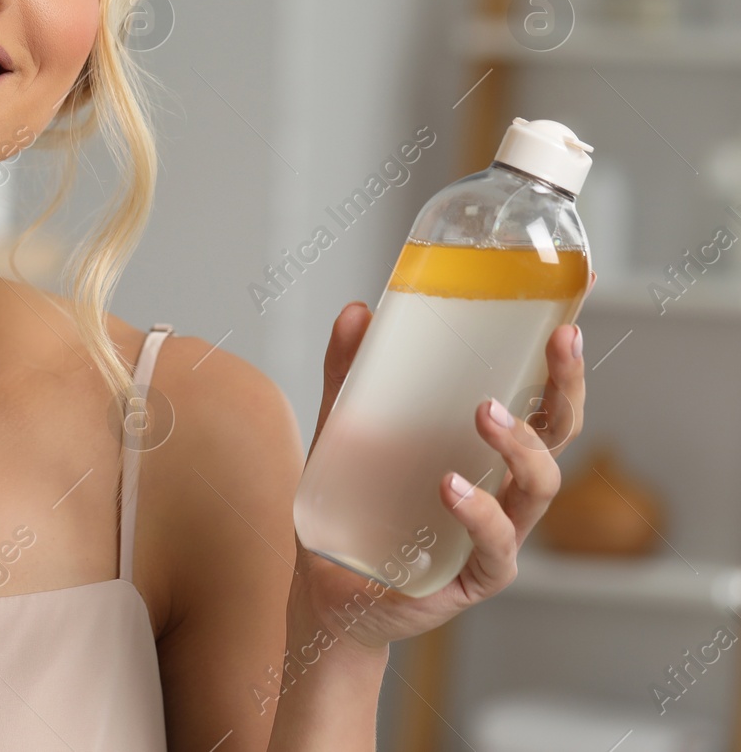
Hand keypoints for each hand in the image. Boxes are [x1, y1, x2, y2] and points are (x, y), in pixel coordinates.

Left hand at [289, 270, 594, 651]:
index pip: (539, 398)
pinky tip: (451, 487)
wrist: (327, 587)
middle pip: (560, 434)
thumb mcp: (346, 429)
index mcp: (486, 448)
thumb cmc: (352, 506)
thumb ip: (350, 373)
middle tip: (558, 343)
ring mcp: (496, 533)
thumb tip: (357, 312)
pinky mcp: (474, 576)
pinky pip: (495, 545)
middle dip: (567, 387)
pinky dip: (478, 513)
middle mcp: (503, 487)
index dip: (564, 362)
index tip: (572, 314)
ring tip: (484, 412)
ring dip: (521, 446)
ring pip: (539, 487)